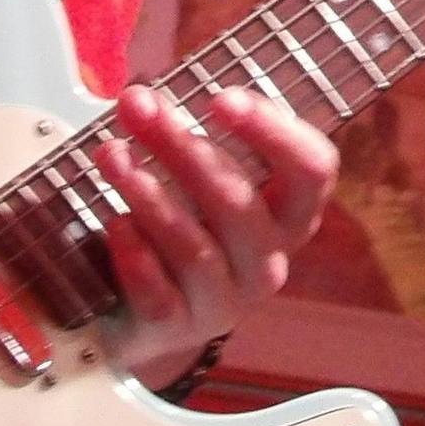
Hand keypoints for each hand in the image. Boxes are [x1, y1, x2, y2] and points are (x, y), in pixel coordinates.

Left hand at [97, 84, 340, 389]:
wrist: (147, 310)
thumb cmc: (185, 222)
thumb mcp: (202, 178)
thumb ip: (190, 135)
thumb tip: (143, 98)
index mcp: (290, 214)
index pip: (313, 170)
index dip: (273, 131)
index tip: (221, 98)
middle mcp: (268, 260)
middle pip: (239, 201)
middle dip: (183, 148)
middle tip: (139, 107)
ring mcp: (227, 300)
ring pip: (195, 246)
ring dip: (149, 194)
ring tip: (112, 157)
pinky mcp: (180, 327)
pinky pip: (159, 293)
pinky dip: (136, 255)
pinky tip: (115, 225)